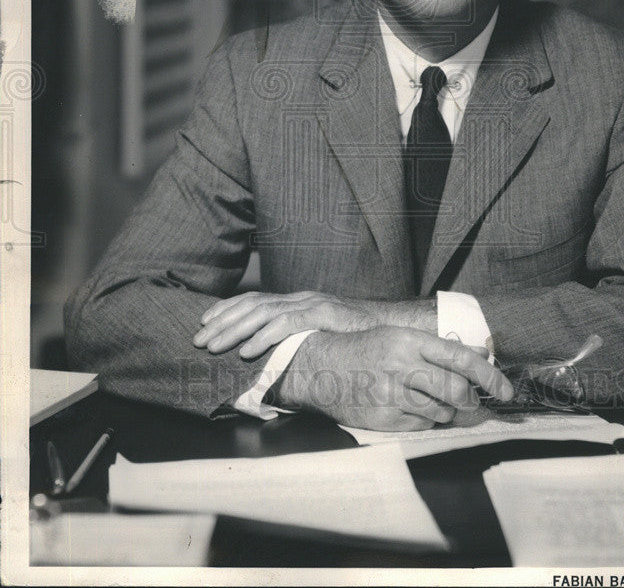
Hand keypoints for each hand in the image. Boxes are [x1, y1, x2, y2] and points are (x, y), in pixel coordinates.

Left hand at [193, 291, 435, 358]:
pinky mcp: (322, 315)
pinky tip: (248, 352)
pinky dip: (264, 337)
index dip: (227, 309)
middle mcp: (301, 297)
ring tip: (214, 347)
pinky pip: (287, 324)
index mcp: (297, 300)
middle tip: (198, 339)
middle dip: (222, 322)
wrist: (393, 326)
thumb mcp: (322, 334)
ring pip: (263, 313)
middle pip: (252, 305)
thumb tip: (271, 357)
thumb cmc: (357, 335)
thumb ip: (300, 338)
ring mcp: (312, 303)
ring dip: (235, 330)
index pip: (254, 299)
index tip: (204, 323)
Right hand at [276, 326, 513, 430]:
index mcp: (408, 340)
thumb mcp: (400, 337)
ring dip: (445, 410)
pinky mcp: (383, 419)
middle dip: (470, 399)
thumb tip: (481, 354)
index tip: (505, 388)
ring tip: (427, 399)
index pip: (460, 358)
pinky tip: (409, 408)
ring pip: (441, 412)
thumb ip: (438, 348)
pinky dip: (424, 420)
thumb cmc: (367, 350)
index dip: (488, 375)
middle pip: (456, 390)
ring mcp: (390, 394)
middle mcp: (401, 366)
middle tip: (470, 400)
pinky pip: (421, 426)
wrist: (322, 367)